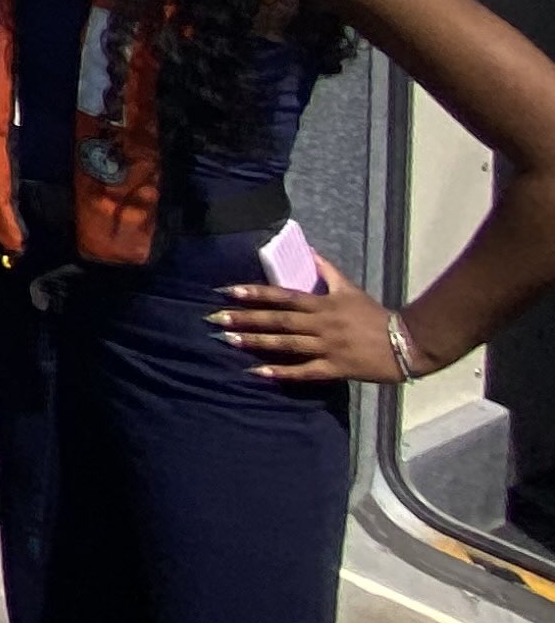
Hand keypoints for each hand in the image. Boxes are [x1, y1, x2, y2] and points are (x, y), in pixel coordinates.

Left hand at [215, 250, 404, 384]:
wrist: (406, 343)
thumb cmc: (375, 315)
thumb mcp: (349, 288)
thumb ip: (327, 270)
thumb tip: (308, 249)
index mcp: (322, 303)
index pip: (283, 295)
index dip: (255, 293)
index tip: (228, 291)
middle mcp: (321, 324)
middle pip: (278, 320)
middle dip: (246, 318)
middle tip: (216, 318)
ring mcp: (327, 346)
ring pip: (286, 344)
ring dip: (256, 342)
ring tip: (229, 340)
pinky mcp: (335, 368)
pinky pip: (304, 371)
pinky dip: (281, 372)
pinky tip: (258, 372)